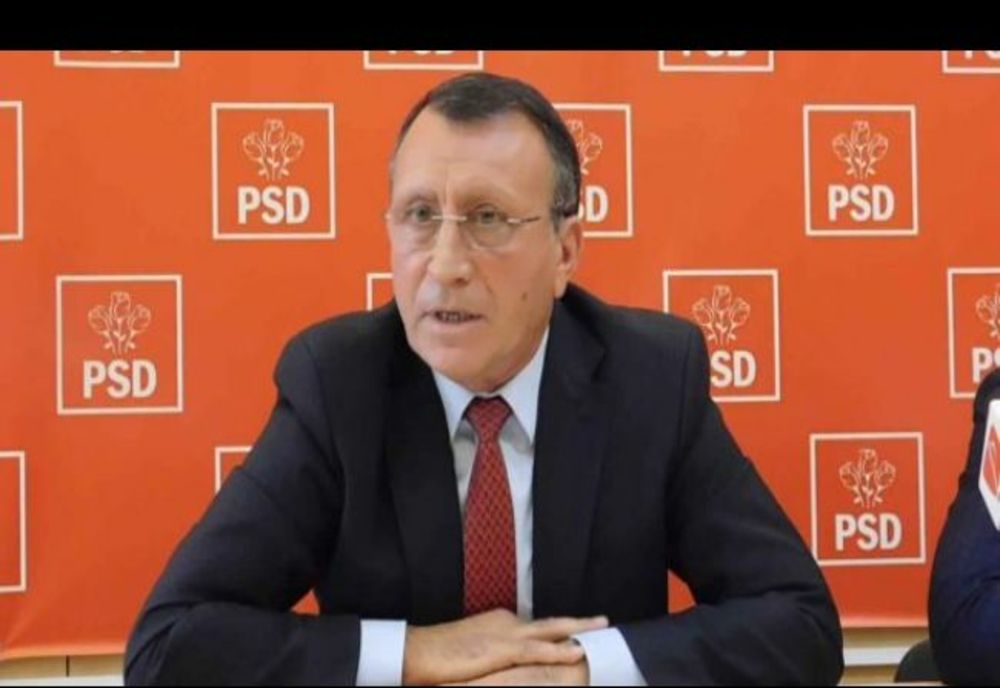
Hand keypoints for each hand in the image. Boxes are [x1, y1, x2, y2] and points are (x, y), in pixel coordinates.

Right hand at [402, 608, 605, 684]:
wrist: (418, 651)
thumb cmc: (439, 655)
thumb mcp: (473, 654)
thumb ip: (494, 656)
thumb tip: (504, 665)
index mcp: (499, 623)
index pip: (537, 627)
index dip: (559, 630)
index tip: (578, 632)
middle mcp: (506, 622)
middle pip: (550, 623)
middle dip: (577, 622)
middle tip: (602, 621)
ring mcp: (506, 633)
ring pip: (551, 630)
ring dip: (578, 630)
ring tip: (600, 630)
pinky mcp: (502, 647)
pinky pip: (538, 649)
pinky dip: (559, 650)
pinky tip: (577, 651)